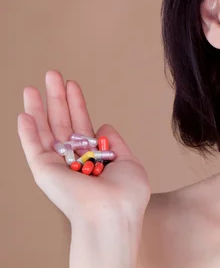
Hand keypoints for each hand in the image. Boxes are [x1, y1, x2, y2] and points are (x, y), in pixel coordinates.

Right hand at [17, 70, 150, 221]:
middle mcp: (73, 161)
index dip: (77, 104)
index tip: (73, 84)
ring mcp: (57, 165)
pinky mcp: (44, 171)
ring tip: (33, 85)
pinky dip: (27, 131)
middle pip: (62, 123)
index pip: (82, 125)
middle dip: (56, 98)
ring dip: (38, 107)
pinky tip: (24, 113)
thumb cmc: (126, 194)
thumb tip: (103, 126)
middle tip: (52, 73)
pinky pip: (32, 147)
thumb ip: (115, 143)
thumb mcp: (128, 162)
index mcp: (93, 159)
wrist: (113, 212)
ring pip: (44, 130)